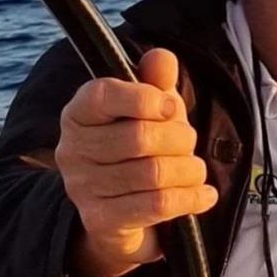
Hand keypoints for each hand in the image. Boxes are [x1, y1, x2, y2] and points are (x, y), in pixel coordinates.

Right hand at [56, 48, 217, 276]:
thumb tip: (162, 57)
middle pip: (138, 137)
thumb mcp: (150, 107)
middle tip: (189, 142)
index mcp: (78, 112)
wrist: (123, 212)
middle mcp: (71, 149)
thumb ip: (155, 78)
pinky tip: (204, 194)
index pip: (104, 95)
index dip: (144, 98)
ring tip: (197, 169)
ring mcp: (82, 187)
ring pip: (152, 173)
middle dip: (178, 139)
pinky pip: (156, 205)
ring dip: (188, 170)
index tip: (170, 106)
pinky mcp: (100, 220)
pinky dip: (190, 198)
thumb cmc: (137, 146)